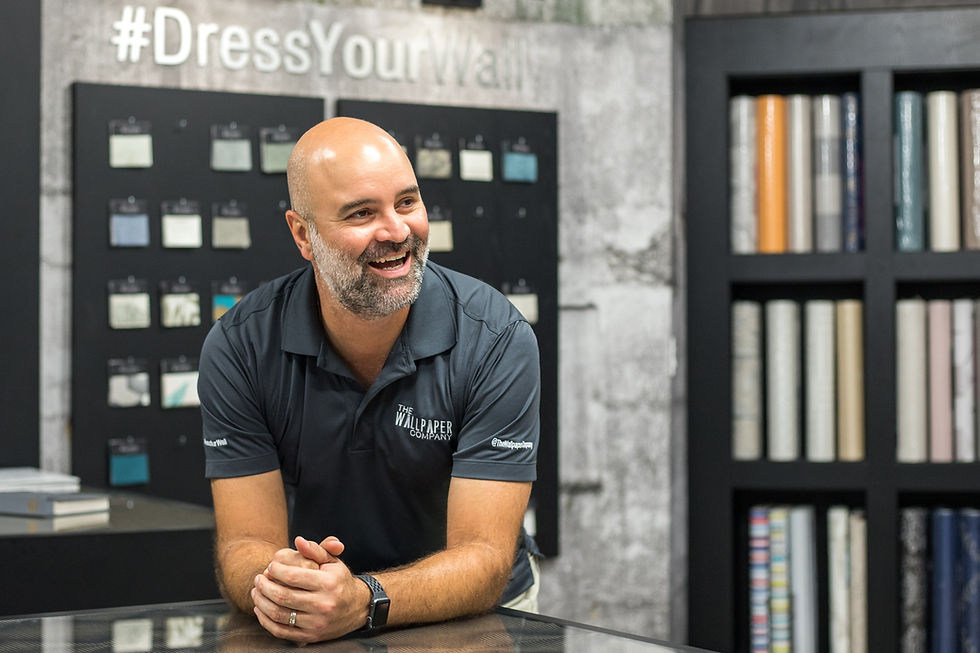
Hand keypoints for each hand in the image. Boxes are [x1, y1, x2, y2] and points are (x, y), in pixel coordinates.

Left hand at [251, 536, 367, 643]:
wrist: (357, 608)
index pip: (292, 576)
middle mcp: (323, 604)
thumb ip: (315, 549)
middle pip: (282, 596)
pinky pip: (280, 631)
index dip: (275, 570)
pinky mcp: (310, 636)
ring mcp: (316, 623)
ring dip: (261, 602)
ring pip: (278, 614)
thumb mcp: (332, 562)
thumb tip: (298, 541)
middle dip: (264, 586)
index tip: (270, 566)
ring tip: (256, 591)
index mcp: (329, 583)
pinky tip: (260, 609)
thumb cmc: (340, 580)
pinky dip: (265, 620)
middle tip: (258, 579)